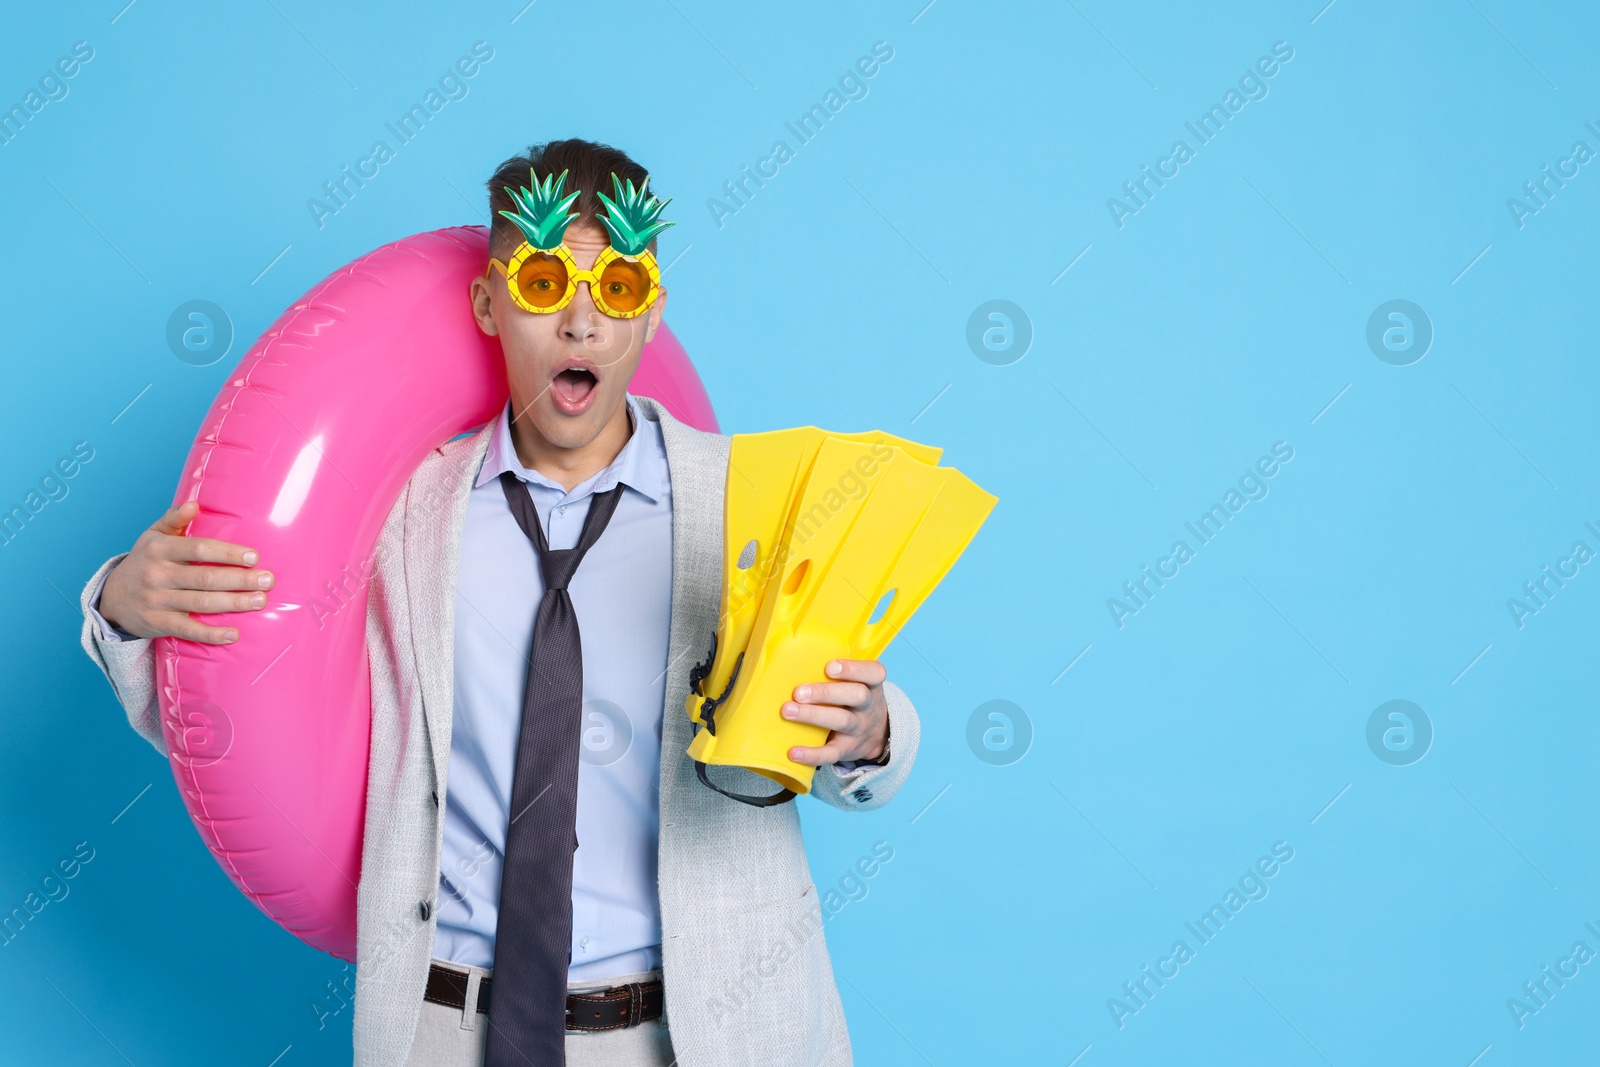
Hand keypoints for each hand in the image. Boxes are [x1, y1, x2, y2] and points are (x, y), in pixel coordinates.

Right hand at [99, 500, 274, 643]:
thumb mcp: (153, 536)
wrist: (112, 597)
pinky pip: (188, 630)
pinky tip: (234, 634)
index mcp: (160, 549)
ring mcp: (157, 600)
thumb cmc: (144, 562)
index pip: (199, 549)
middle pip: (205, 577)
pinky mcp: (157, 623)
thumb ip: (174, 518)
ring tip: (260, 600)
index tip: (254, 557)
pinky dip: (211, 634)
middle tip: (268, 580)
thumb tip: (194, 504)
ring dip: (234, 603)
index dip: (228, 553)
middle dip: (240, 579)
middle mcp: (157, 574)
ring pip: (201, 603)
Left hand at [781, 659, 889, 765]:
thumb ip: (837, 674)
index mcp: (871, 685)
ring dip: (813, 715)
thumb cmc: (855, 700)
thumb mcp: (858, 684)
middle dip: (826, 692)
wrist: (877, 735)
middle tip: (799, 692)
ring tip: (787, 711)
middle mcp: (868, 706)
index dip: (854, 669)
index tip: (830, 666)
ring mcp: (859, 729)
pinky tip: (793, 752)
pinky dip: (812, 754)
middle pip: (856, 696)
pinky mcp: (847, 749)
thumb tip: (793, 661)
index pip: (874, 673)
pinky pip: (832, 753)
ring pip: (841, 721)